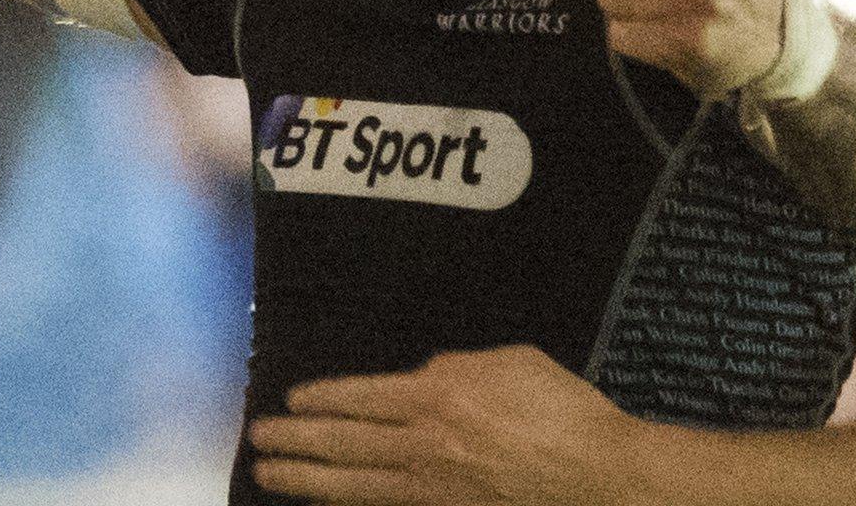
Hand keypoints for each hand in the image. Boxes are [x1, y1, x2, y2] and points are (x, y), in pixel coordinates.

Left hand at [250, 345, 643, 505]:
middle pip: (341, 443)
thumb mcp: (510, 362)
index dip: (319, 399)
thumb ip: (457, 367)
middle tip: (258, 440)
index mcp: (437, 396)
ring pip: (350, 484)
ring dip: (303, 480)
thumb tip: (422, 378)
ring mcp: (431, 488)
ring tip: (269, 476)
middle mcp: (424, 444)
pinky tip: (330, 503)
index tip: (291, 400)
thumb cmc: (563, 413)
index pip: (359, 397)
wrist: (597, 476)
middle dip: (293, 441)